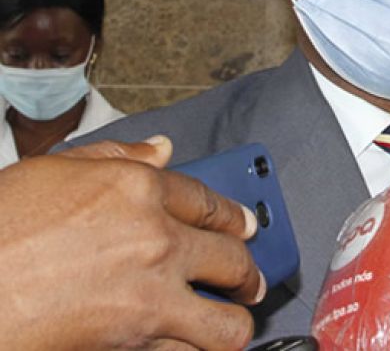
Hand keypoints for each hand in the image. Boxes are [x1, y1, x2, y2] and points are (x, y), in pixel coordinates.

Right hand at [0, 136, 265, 349]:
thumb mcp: (52, 172)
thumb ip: (116, 157)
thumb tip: (162, 149)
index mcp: (138, 190)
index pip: (208, 201)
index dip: (235, 216)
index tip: (246, 226)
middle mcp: (156, 240)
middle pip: (232, 258)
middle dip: (247, 272)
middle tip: (248, 280)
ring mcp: (151, 296)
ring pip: (226, 323)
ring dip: (233, 325)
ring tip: (230, 324)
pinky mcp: (136, 344)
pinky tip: (187, 347)